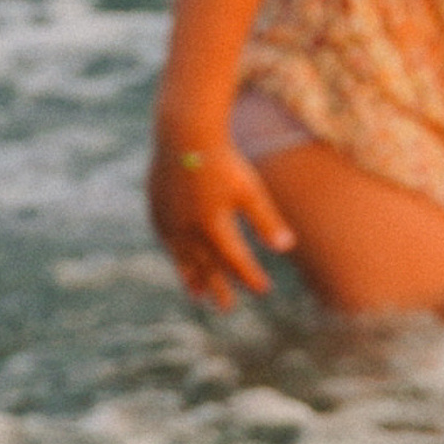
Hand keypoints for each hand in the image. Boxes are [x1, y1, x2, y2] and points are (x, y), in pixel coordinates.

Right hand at [147, 135, 295, 308]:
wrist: (184, 135)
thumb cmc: (224, 162)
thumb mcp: (251, 191)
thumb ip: (266, 221)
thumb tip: (287, 248)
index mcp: (212, 225)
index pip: (235, 261)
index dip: (249, 276)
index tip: (262, 289)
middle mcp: (187, 229)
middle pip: (206, 266)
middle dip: (218, 287)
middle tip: (228, 308)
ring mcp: (168, 222)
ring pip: (183, 259)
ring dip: (192, 278)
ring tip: (199, 296)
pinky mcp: (157, 212)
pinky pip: (168, 243)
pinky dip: (176, 258)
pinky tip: (182, 263)